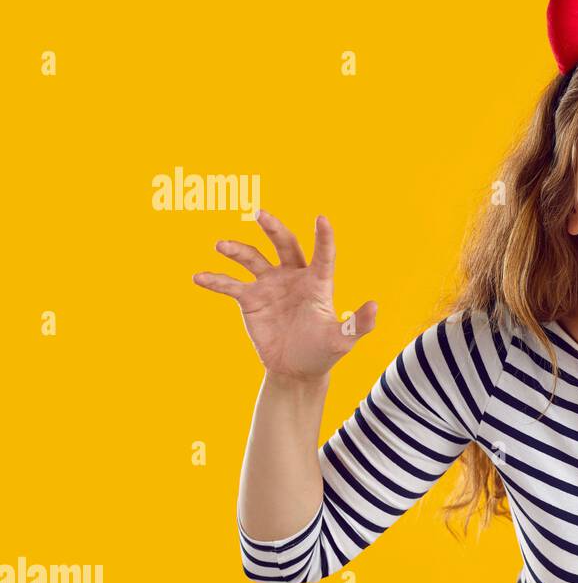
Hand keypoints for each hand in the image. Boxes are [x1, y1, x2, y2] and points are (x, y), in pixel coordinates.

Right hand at [192, 210, 377, 381]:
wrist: (296, 369)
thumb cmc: (323, 352)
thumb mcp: (342, 341)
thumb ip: (357, 324)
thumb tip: (374, 307)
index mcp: (317, 283)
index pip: (322, 255)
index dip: (323, 237)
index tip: (322, 217)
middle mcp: (293, 277)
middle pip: (284, 244)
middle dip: (272, 227)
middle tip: (259, 213)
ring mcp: (270, 286)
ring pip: (253, 259)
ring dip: (237, 250)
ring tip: (222, 245)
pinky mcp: (250, 300)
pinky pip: (230, 285)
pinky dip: (215, 280)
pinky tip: (198, 277)